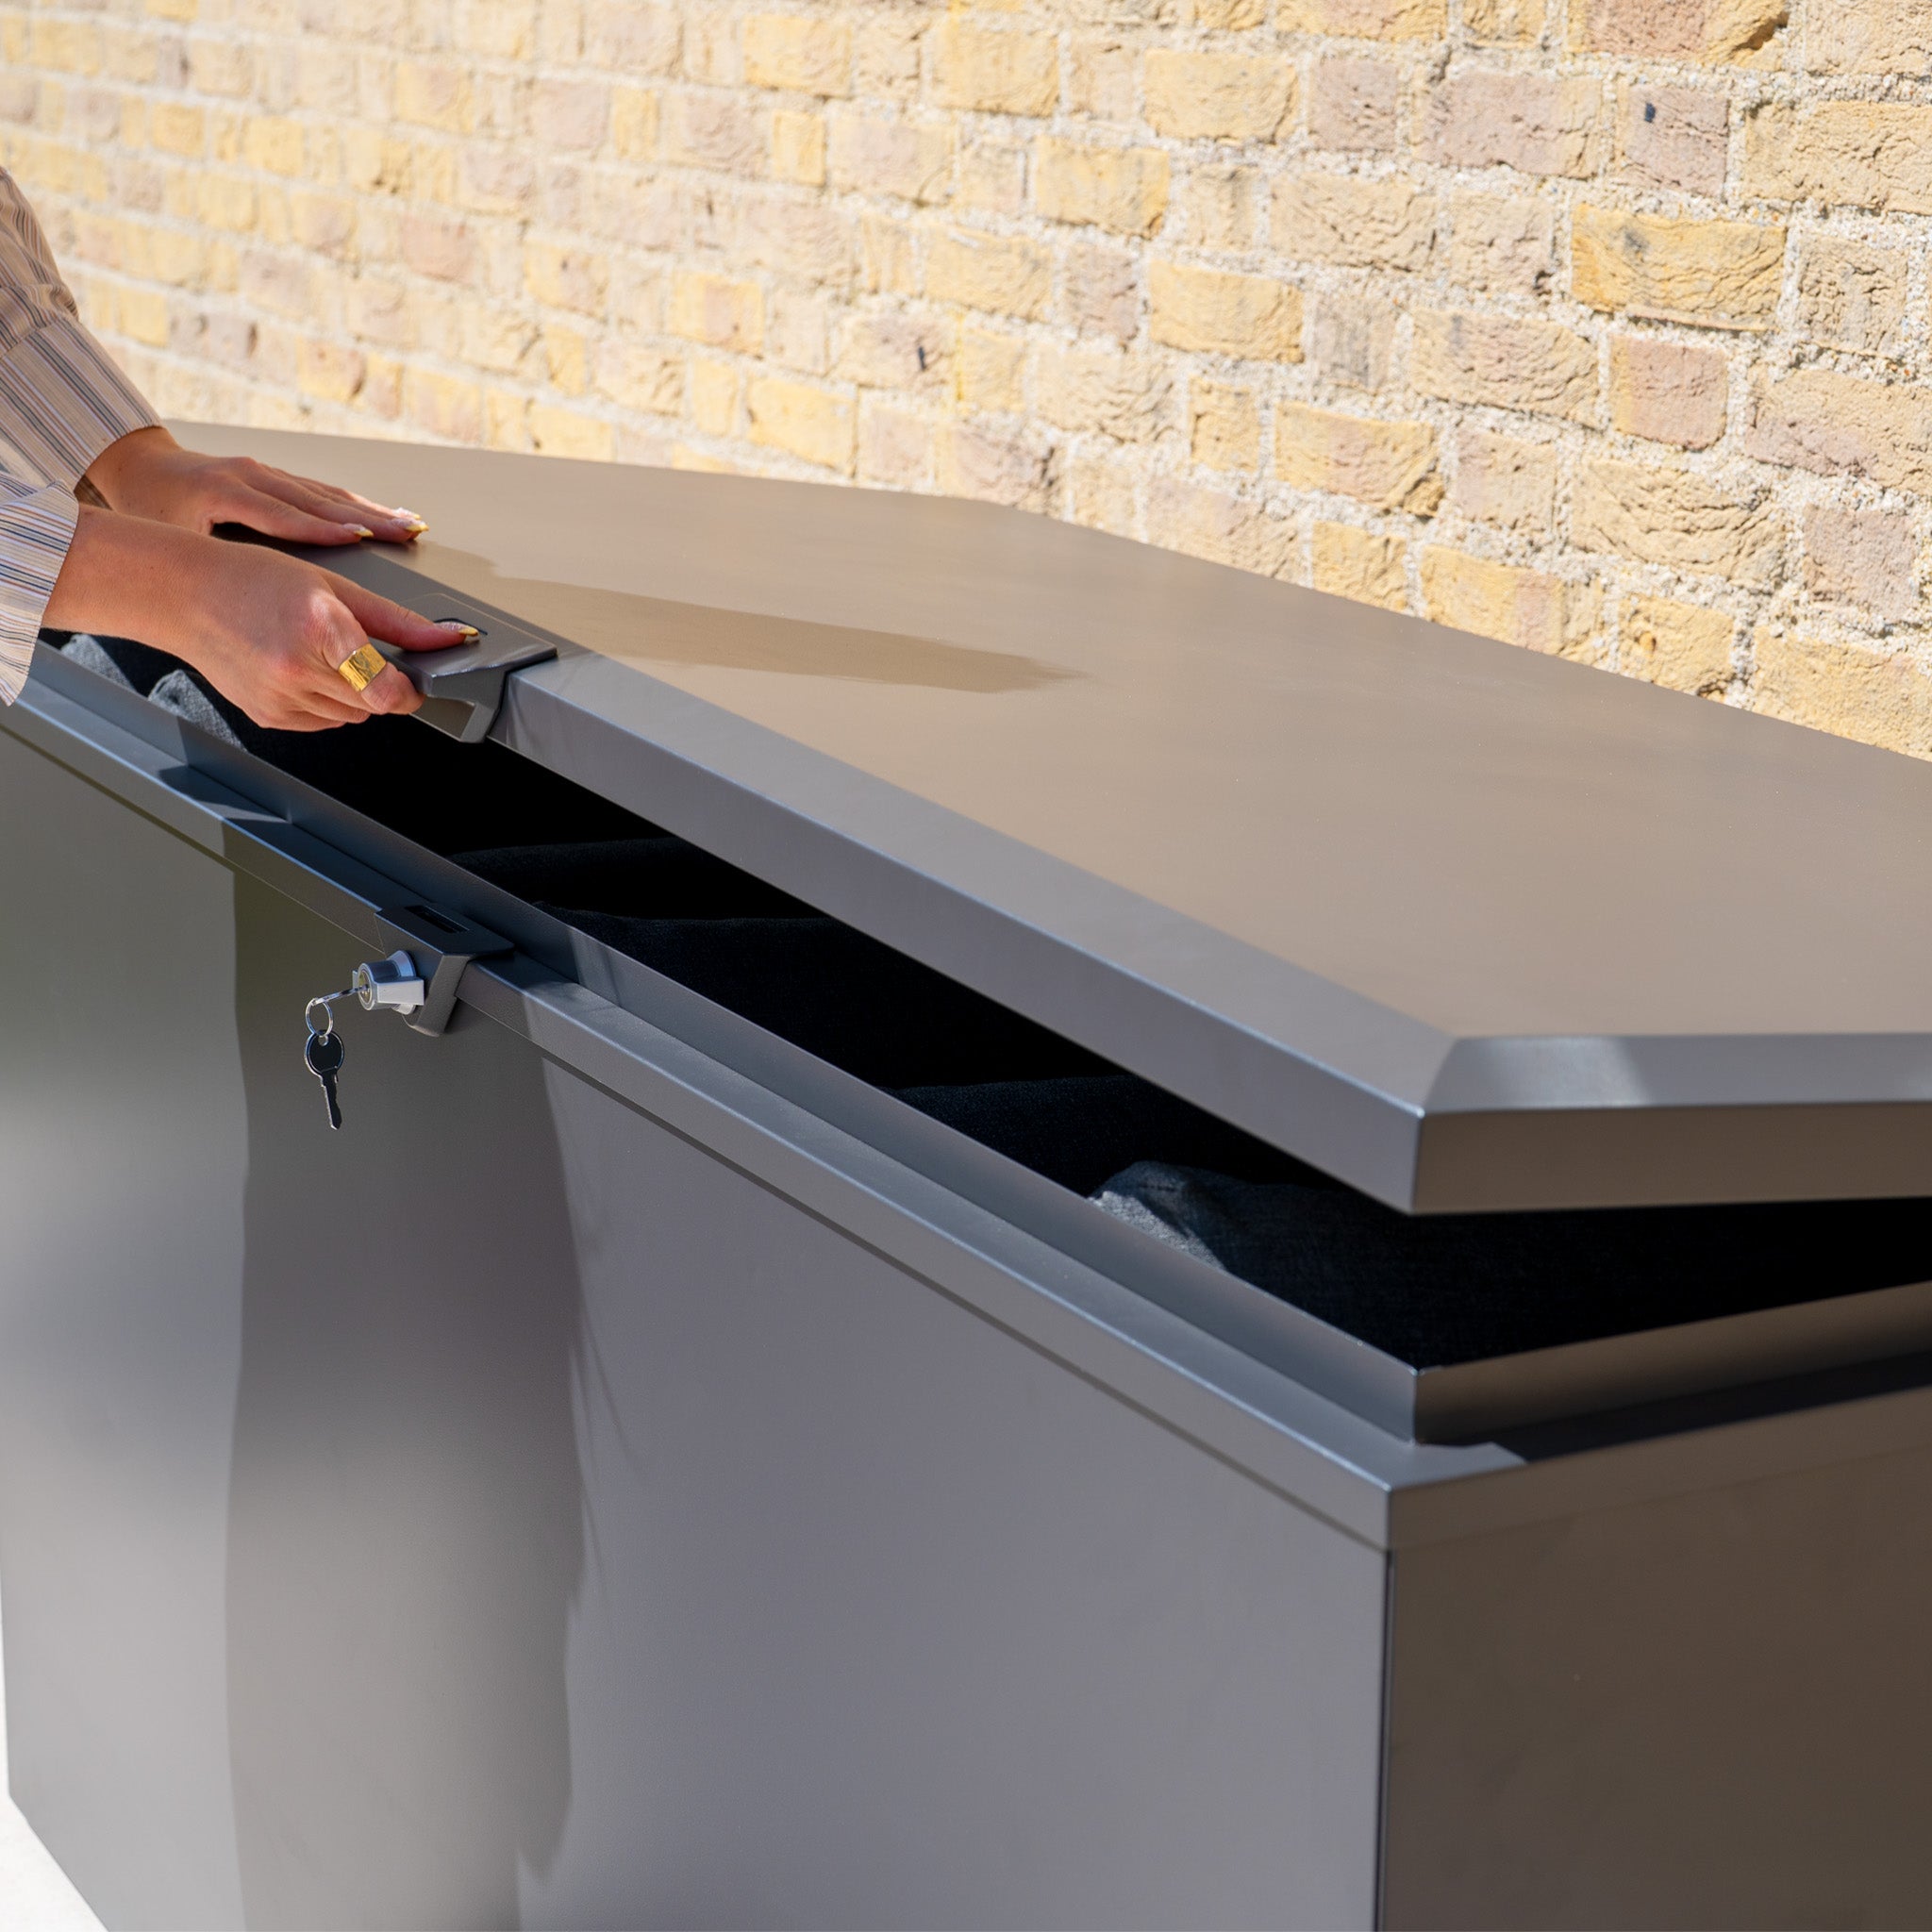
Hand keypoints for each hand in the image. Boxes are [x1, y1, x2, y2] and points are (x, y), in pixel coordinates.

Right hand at [45, 509, 471, 730]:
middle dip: (383, 685)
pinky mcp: (269, 717)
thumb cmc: (254, 579)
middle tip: (363, 651)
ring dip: (354, 693)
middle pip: (374, 704)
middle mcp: (298, 669)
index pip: (386, 689)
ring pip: (352, 716)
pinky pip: (322, 722)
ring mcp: (281, 699)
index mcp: (320, 628)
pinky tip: (301, 667)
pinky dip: (326, 702)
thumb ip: (396, 620)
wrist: (184, 596)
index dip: (409, 690)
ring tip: (323, 653)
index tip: (414, 678)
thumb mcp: (332, 584)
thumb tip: (448, 639)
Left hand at [84, 425, 426, 547]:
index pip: (284, 513)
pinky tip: (383, 515)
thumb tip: (255, 596)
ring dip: (372, 511)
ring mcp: (265, 472)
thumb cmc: (151, 509)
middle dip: (370, 517)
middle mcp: (251, 475)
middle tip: (408, 533)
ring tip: (410, 526)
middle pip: (319, 498)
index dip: (326, 528)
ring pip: (327, 492)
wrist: (139, 466)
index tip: (364, 538)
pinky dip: (355, 504)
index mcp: (225, 491)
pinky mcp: (274, 476)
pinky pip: (320, 490)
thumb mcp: (173, 539)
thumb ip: (216, 561)